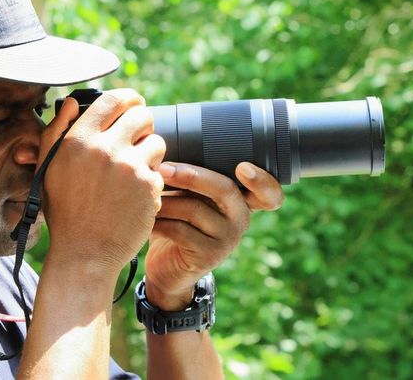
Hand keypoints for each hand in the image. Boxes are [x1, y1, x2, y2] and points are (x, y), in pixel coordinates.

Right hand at [39, 89, 166, 275]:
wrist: (84, 253)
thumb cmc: (65, 211)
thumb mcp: (48, 168)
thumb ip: (56, 131)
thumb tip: (73, 103)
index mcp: (77, 140)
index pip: (112, 99)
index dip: (128, 99)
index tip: (134, 104)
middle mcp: (103, 148)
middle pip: (142, 115)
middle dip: (143, 124)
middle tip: (139, 138)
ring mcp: (128, 166)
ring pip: (156, 141)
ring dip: (150, 153)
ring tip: (136, 171)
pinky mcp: (148, 186)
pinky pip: (160, 170)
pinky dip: (151, 182)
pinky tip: (135, 196)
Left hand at [143, 161, 283, 309]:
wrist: (168, 268)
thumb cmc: (177, 221)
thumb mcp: (190, 197)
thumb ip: (193, 178)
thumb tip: (165, 144)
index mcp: (241, 200)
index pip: (268, 192)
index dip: (263, 180)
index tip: (243, 168)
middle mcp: (241, 219)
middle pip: (224, 189)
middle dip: (191, 175)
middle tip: (163, 168)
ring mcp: (227, 239)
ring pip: (194, 209)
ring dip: (165, 199)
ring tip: (145, 194)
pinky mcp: (208, 256)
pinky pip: (180, 230)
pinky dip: (159, 221)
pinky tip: (146, 217)